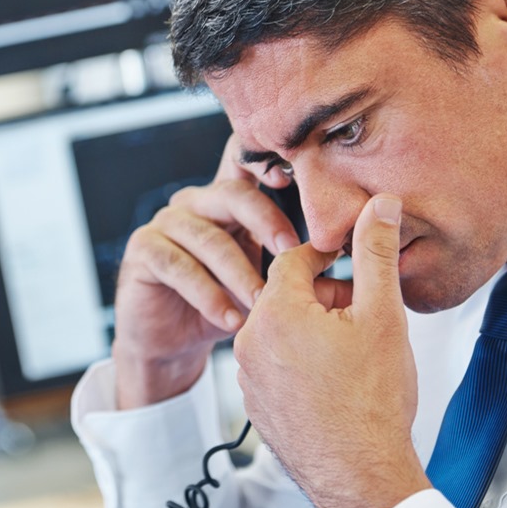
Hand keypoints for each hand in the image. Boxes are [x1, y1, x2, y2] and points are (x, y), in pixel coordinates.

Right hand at [111, 133, 300, 409]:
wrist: (172, 343)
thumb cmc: (226, 304)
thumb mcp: (266, 281)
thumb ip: (299, 265)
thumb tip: (362, 262)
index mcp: (228, 200)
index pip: (247, 165)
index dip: (270, 164)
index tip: (300, 183)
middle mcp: (195, 203)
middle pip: (233, 194)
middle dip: (267, 222)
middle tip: (292, 255)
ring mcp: (166, 224)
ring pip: (208, 237)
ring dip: (239, 273)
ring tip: (263, 305)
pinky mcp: (144, 252)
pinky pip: (178, 266)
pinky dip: (208, 295)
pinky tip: (231, 319)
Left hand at [232, 194, 429, 507]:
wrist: (360, 476)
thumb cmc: (371, 402)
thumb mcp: (382, 315)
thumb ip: (374, 252)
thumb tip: (377, 206)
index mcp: (275, 311)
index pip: (292, 259)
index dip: (326, 257)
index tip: (350, 261)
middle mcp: (250, 341)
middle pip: (284, 295)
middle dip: (322, 297)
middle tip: (360, 313)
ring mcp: (248, 377)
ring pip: (279, 332)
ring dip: (311, 331)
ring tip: (351, 352)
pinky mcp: (256, 405)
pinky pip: (275, 366)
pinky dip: (300, 364)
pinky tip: (334, 382)